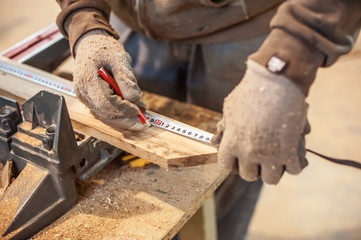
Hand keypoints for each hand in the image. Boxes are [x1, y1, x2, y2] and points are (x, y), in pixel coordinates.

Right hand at [73, 30, 146, 129]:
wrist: (89, 43)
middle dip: (125, 113)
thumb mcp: (118, 57)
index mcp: (87, 79)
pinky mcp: (89, 98)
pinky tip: (130, 102)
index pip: (106, 102)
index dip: (123, 108)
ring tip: (140, 105)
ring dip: (123, 112)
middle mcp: (83, 92)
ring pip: (105, 113)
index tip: (138, 109)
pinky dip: (118, 108)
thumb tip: (136, 98)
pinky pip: (104, 109)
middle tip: (143, 109)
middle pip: (105, 111)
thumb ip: (126, 78)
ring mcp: (85, 96)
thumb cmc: (103, 48)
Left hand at [212, 60, 308, 183]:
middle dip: (254, 168)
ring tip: (276, 158)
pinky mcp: (290, 151)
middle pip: (249, 176)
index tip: (240, 158)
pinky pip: (293, 170)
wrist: (276, 80)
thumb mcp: (230, 107)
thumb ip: (225, 126)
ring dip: (273, 170)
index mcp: (231, 143)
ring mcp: (269, 154)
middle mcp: (248, 153)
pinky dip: (293, 164)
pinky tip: (292, 154)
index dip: (234, 163)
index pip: (227, 167)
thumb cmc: (251, 91)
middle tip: (259, 158)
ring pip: (271, 179)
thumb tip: (216, 139)